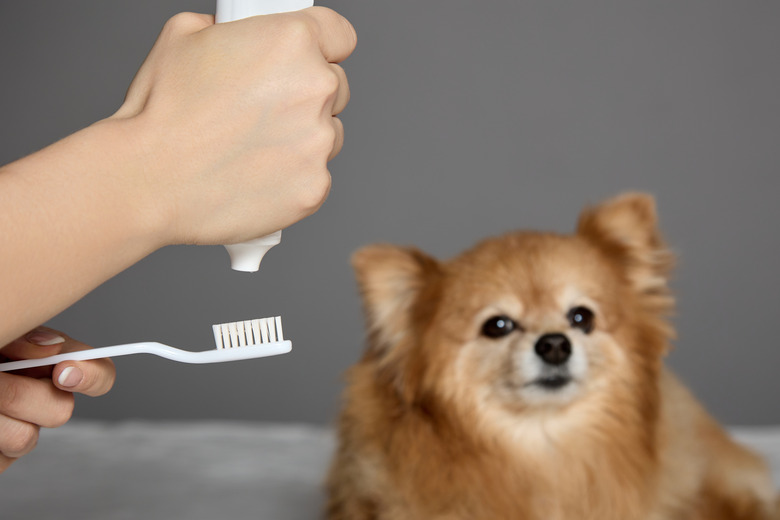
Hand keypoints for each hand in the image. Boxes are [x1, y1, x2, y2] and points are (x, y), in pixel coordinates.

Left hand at [0, 328, 115, 472]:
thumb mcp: (1, 332)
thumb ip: (25, 338)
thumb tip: (54, 348)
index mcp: (46, 364)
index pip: (98, 372)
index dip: (92, 375)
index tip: (62, 372)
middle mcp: (39, 397)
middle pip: (62, 408)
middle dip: (18, 394)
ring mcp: (19, 430)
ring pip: (27, 439)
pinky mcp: (0, 459)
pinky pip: (2, 460)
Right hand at [112, 7, 357, 244]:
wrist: (148, 180)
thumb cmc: (160, 112)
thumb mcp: (183, 36)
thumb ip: (228, 28)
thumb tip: (237, 36)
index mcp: (292, 41)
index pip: (340, 35)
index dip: (323, 46)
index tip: (310, 59)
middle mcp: (316, 88)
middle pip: (336, 87)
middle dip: (307, 94)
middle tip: (263, 109)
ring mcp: (319, 142)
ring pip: (329, 133)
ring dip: (304, 137)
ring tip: (252, 147)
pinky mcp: (315, 187)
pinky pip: (315, 176)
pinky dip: (293, 177)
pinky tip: (254, 176)